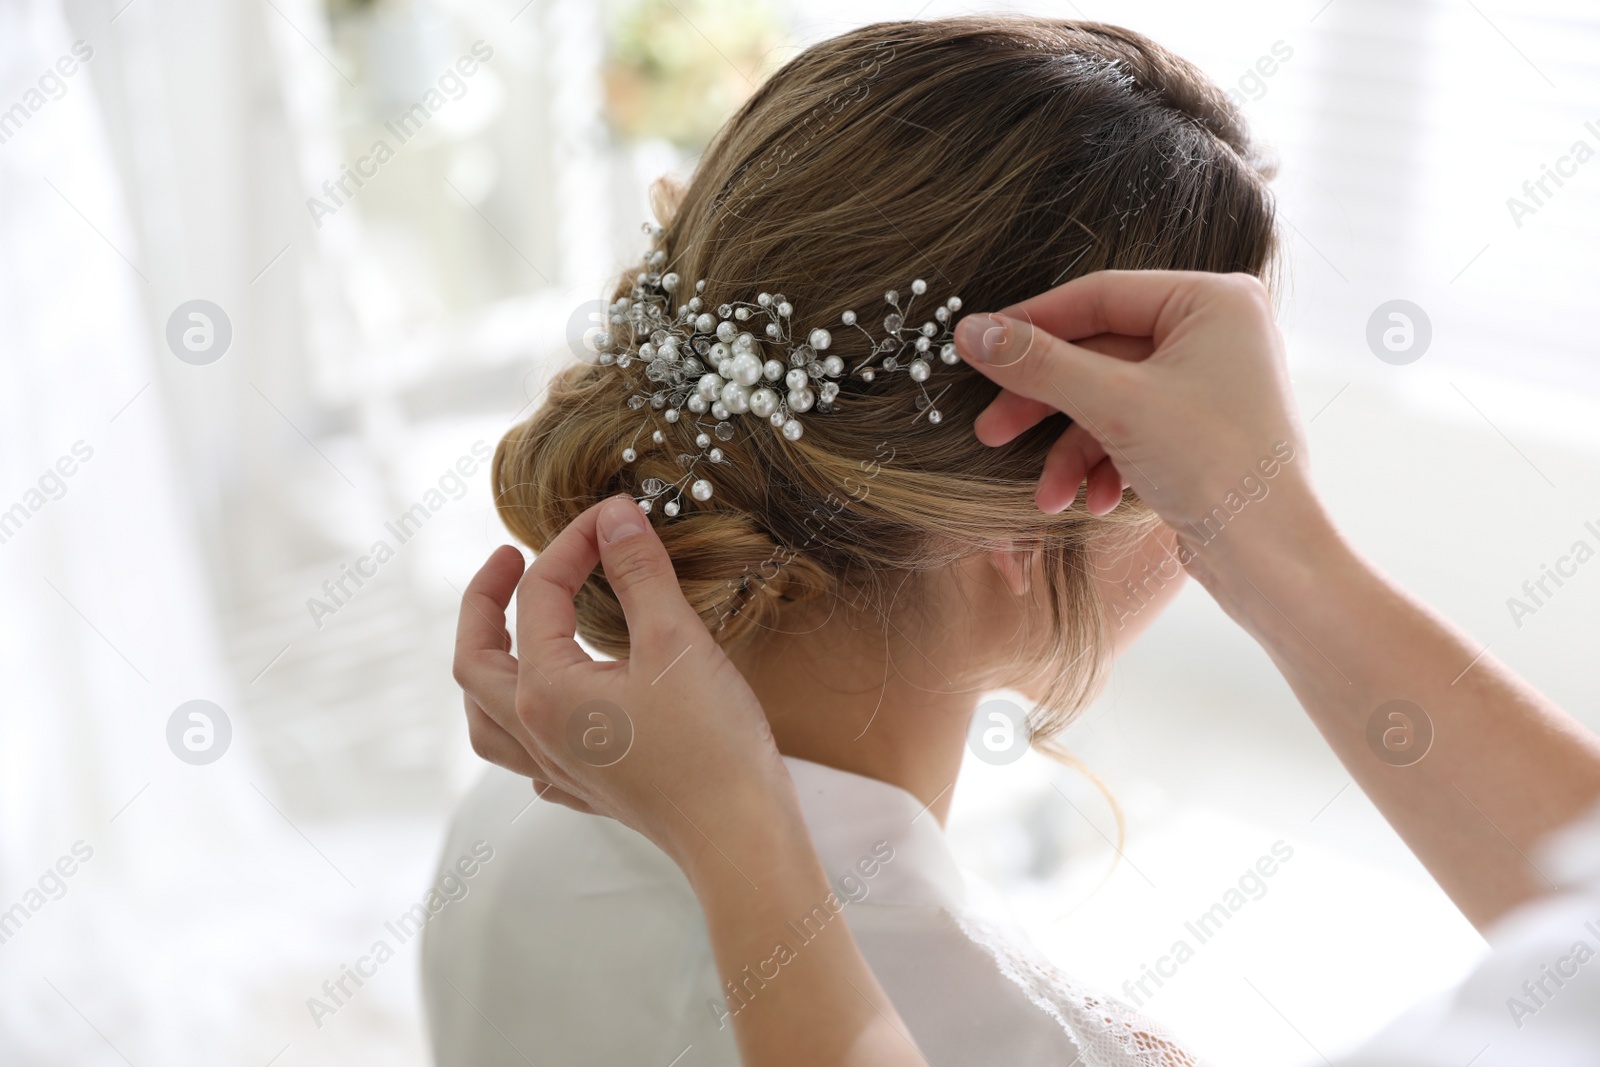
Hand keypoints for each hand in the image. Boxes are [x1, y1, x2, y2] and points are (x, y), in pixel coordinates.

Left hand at [452, 495, 797, 872]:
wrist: (739, 837)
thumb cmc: (710, 743)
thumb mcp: (675, 642)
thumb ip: (638, 573)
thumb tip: (614, 515)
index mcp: (545, 691)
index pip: (537, 597)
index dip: (570, 546)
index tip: (609, 518)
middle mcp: (536, 733)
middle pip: (475, 660)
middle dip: (484, 602)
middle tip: (508, 559)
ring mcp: (558, 769)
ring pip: (487, 716)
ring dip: (488, 666)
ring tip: (508, 634)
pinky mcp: (589, 791)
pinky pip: (528, 757)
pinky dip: (522, 724)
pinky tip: (552, 714)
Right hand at [955, 270, 1316, 538]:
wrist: (1270, 559)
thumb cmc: (1215, 466)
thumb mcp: (1113, 406)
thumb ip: (1037, 363)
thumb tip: (969, 330)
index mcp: (1214, 301)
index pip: (1100, 295)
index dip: (1032, 323)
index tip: (977, 344)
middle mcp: (1217, 333)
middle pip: (1099, 353)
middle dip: (1045, 404)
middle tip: (990, 431)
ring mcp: (1209, 384)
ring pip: (1108, 400)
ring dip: (1069, 450)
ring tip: (1046, 495)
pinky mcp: (1199, 431)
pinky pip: (1131, 431)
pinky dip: (1101, 466)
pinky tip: (1089, 502)